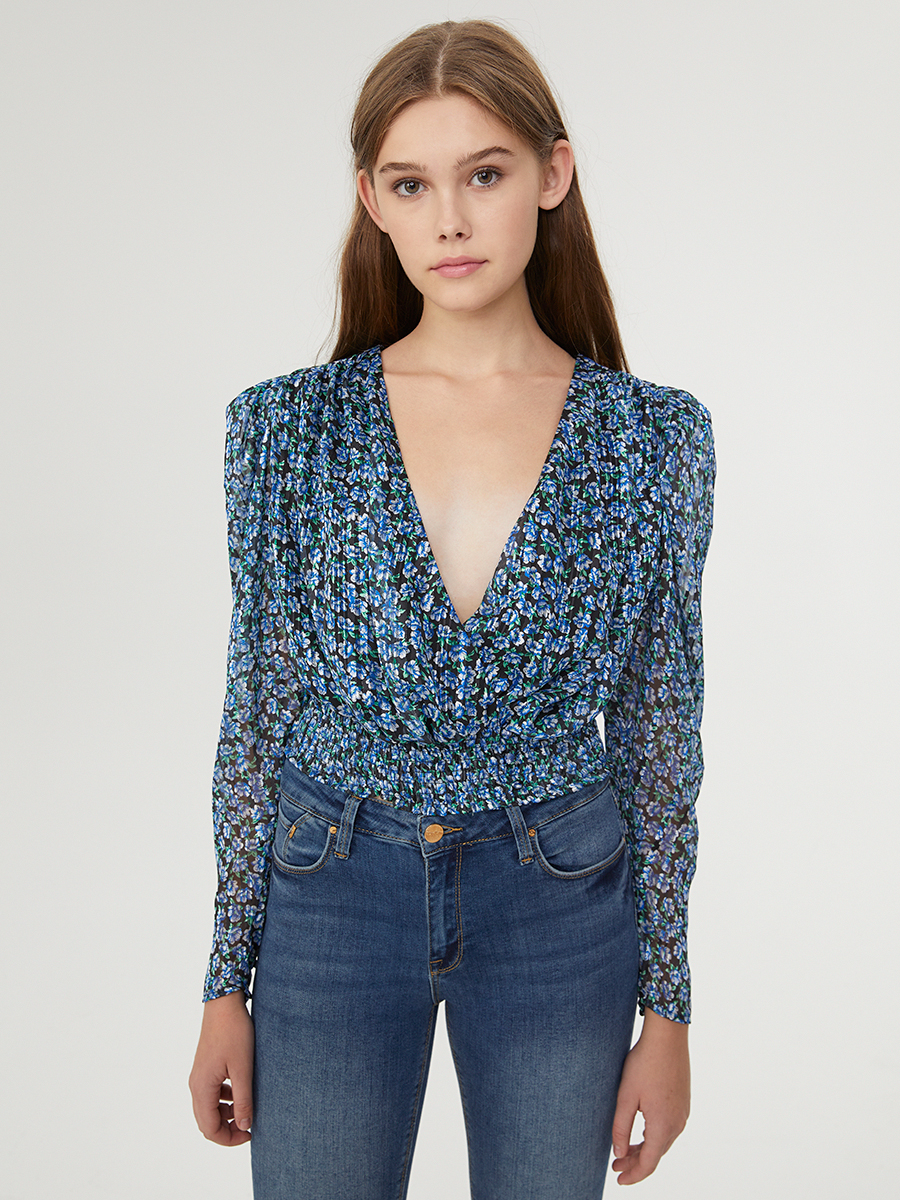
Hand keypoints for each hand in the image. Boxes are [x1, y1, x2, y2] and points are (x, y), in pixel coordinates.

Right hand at [188, 990, 254, 1145]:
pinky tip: (240, 1092)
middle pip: (206, 1122)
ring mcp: (199, 1076)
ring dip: (226, 1114)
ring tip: (247, 1109)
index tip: (250, 1134)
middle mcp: (195, 1085)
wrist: (224, 1003)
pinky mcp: (205, 1068)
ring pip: (208, 1109)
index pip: (209, 1129)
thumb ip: (243, 1099)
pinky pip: (211, 1094)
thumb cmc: (234, 1033)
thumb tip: (245, 1126)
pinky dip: (224, 1100)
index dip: (229, 1138)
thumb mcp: (243, 1069)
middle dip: (227, 1129)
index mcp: (202, 1088)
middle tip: (249, 1126)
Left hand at [610, 1007, 689, 1184]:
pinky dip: (654, 1137)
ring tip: (625, 1152)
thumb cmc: (644, 1063)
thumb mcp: (626, 1096)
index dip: (633, 1175)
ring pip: (663, 1142)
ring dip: (645, 1150)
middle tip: (616, 1166)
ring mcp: (683, 1113)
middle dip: (636, 1163)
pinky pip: (668, 1129)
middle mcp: (677, 1123)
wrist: (668, 1036)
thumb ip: (621, 1128)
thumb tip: (619, 1154)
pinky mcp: (683, 1103)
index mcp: (663, 1125)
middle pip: (657, 1154)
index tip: (618, 1180)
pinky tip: (641, 1133)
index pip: (649, 1163)